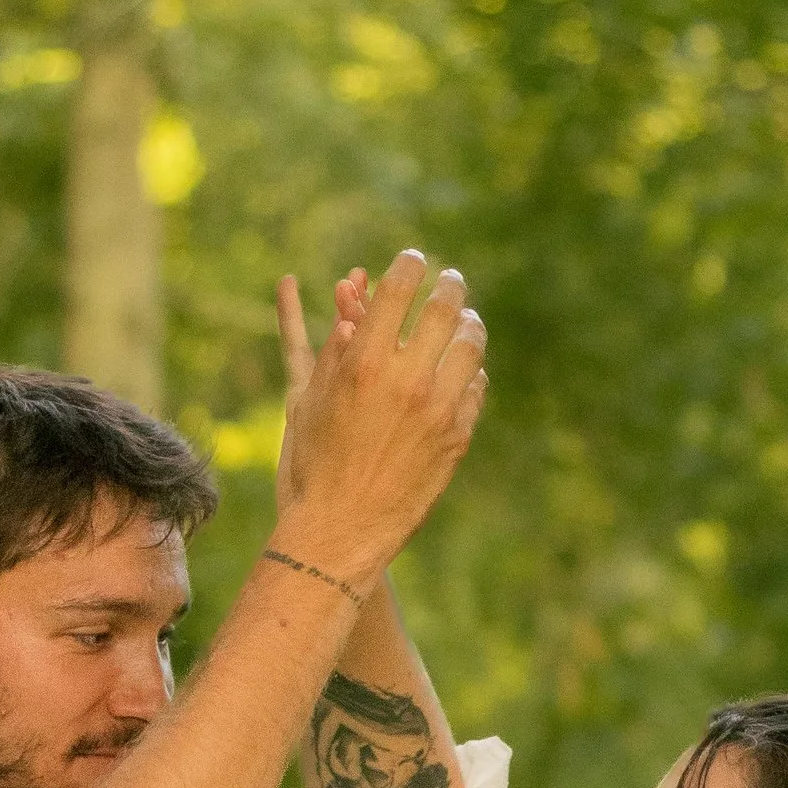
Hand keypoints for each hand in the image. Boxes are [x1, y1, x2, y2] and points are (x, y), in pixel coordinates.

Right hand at [273, 251, 484, 584]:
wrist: (342, 527)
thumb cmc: (314, 462)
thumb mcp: (310, 399)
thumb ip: (336, 346)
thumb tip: (356, 299)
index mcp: (366, 362)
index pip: (398, 290)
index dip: (407, 266)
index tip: (411, 259)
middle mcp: (407, 379)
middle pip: (445, 308)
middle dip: (449, 285)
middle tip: (449, 279)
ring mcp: (439, 408)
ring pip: (471, 345)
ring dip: (470, 324)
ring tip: (466, 319)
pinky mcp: (458, 436)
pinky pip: (477, 387)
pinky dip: (472, 371)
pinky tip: (466, 369)